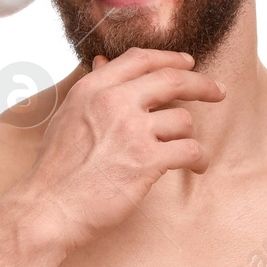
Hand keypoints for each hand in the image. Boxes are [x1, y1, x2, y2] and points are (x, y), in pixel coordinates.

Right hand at [12, 48, 223, 249]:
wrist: (49, 208)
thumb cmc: (56, 170)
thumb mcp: (67, 117)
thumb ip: (92, 91)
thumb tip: (104, 62)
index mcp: (93, 89)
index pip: (140, 59)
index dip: (169, 58)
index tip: (188, 63)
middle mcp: (114, 102)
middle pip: (172, 80)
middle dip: (201, 84)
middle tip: (217, 92)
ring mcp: (132, 130)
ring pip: (182, 120)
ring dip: (188, 137)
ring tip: (186, 153)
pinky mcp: (147, 161)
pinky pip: (190, 150)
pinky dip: (199, 159)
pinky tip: (197, 166)